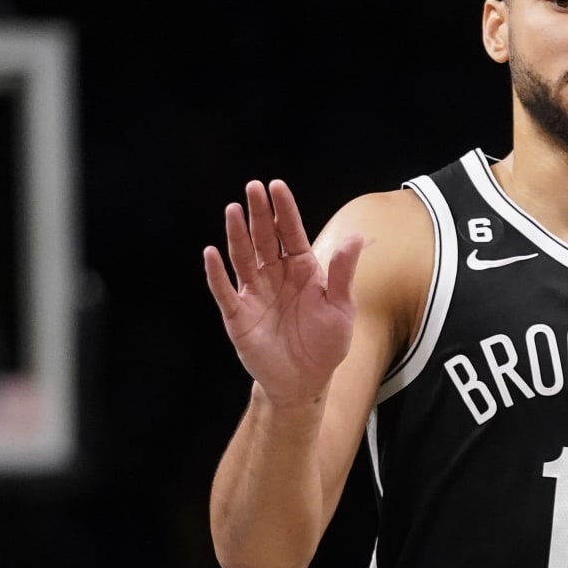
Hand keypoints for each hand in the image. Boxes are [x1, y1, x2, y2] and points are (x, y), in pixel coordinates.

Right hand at [203, 180, 363, 403]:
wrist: (304, 381)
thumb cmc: (325, 343)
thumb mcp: (341, 307)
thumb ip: (343, 273)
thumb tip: (356, 236)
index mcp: (301, 269)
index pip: (290, 233)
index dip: (284, 210)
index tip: (277, 186)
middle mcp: (275, 275)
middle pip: (264, 238)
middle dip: (259, 213)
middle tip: (252, 188)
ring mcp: (255, 293)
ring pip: (243, 258)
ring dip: (237, 235)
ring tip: (233, 210)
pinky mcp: (238, 314)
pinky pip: (225, 290)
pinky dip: (217, 273)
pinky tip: (211, 253)